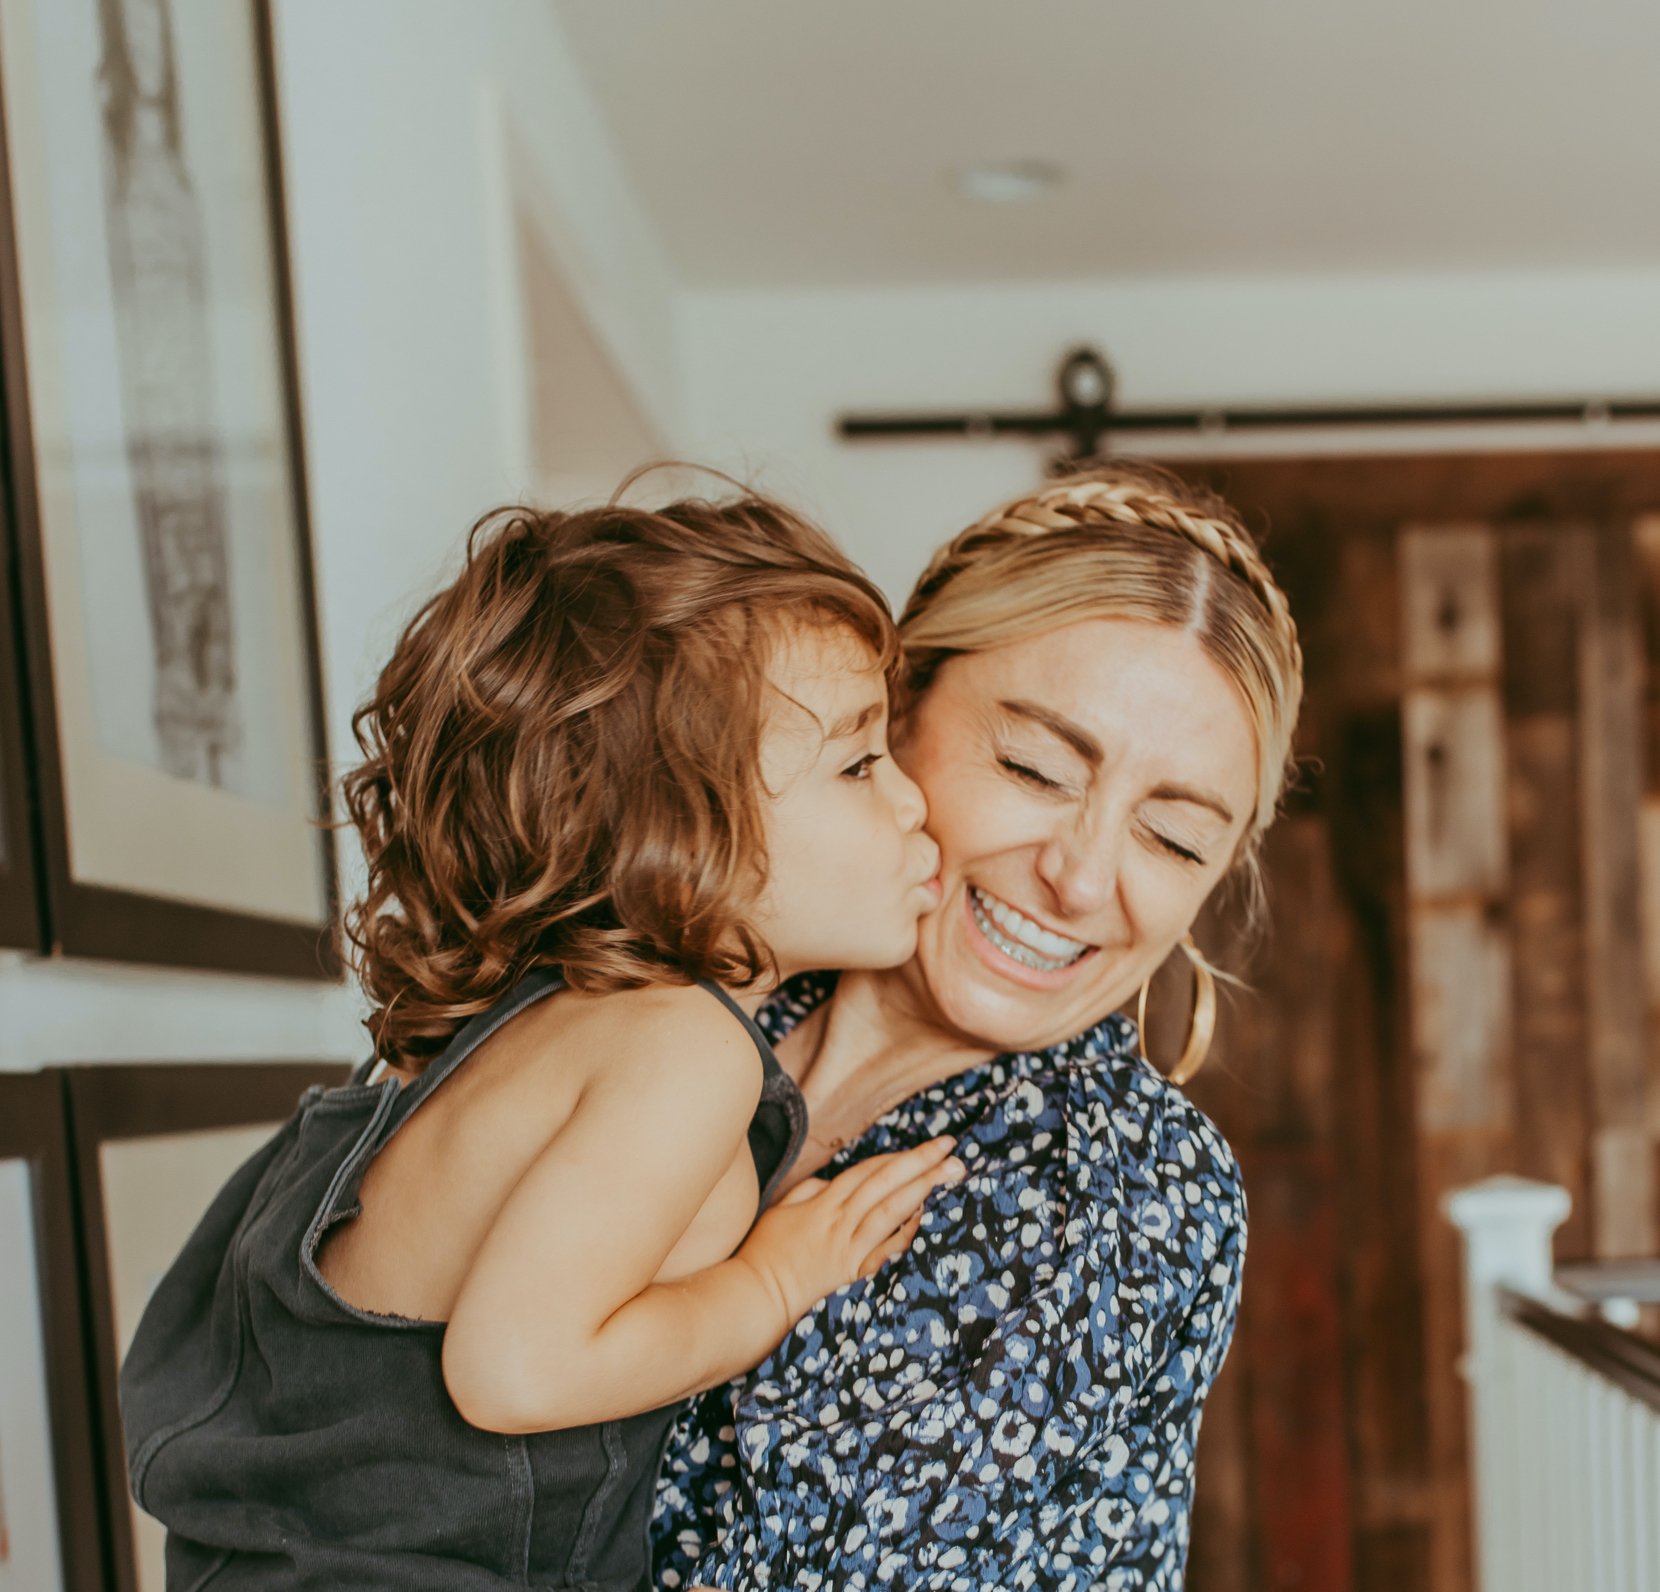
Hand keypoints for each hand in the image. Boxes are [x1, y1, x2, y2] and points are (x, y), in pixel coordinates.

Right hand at [734, 1137, 964, 1328]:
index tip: (929, 1146)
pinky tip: (925, 1216)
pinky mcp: (854, 1275)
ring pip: (892, 1213)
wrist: (758, 1296)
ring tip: (950, 1174)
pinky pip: (887, 1250)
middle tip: (953, 1150)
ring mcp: (851, 1250)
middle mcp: (842, 1223)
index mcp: (824, 1204)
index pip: (869, 1172)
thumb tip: (836, 1181)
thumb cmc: (765, 1252)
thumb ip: (811, 1189)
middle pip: (886, 1186)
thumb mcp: (781, 1208)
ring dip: (923, 1191)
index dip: (900, 1156)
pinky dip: (908, 1231)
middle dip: (921, 1165)